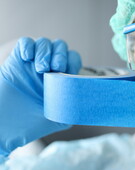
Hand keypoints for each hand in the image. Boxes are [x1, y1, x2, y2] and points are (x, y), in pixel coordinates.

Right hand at [0, 37, 81, 157]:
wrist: (5, 127)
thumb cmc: (31, 124)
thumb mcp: (59, 118)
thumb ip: (74, 108)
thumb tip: (90, 103)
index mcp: (59, 79)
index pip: (72, 59)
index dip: (73, 61)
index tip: (68, 72)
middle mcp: (47, 68)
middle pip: (60, 46)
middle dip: (61, 54)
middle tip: (56, 67)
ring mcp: (31, 63)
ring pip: (44, 42)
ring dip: (46, 51)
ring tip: (41, 68)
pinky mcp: (16, 60)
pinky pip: (25, 42)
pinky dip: (29, 46)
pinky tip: (27, 58)